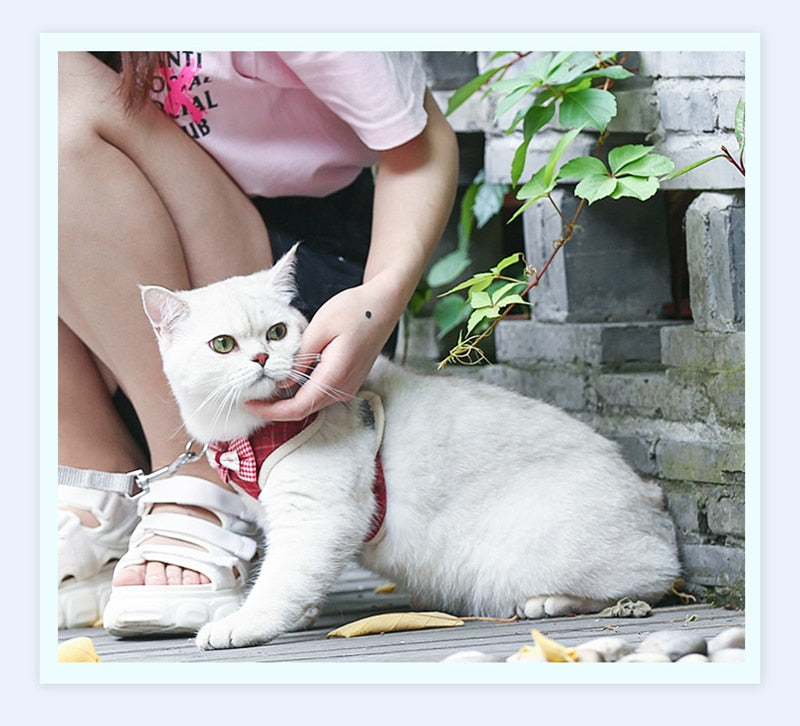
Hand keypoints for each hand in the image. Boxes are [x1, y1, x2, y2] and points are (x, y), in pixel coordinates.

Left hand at [245, 281, 396, 420]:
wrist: (383, 306)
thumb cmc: (354, 310)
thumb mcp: (320, 328)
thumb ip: (299, 358)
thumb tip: (281, 382)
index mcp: (335, 375)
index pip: (298, 407)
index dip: (271, 411)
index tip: (250, 402)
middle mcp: (343, 388)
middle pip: (303, 408)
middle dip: (276, 406)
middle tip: (252, 394)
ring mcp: (348, 386)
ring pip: (311, 402)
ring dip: (288, 398)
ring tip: (266, 383)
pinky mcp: (348, 380)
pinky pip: (320, 392)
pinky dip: (301, 390)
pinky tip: (288, 376)